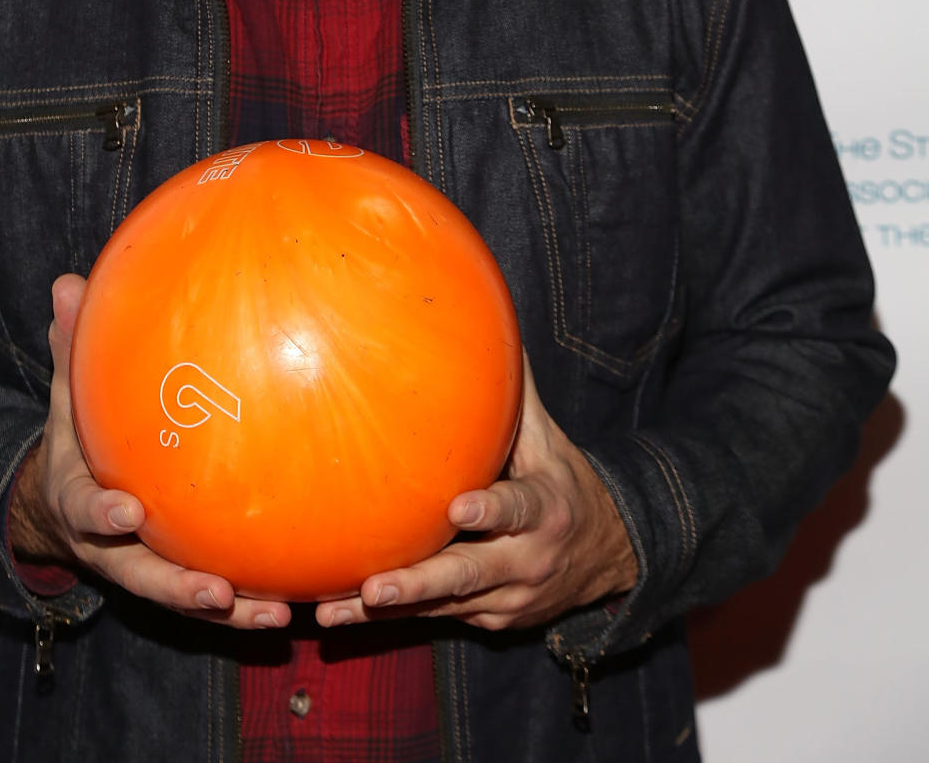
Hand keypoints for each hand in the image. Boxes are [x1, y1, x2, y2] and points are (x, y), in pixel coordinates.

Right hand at [9, 274, 291, 631]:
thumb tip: (68, 283)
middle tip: (215, 592)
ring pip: (186, 598)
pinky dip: (251, 604)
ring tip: (274, 615)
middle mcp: (115, 550)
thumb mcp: (65, 399)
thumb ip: (71, 349)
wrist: (65, 507)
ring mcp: (149, 570)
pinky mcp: (180, 577)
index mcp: (82, 505)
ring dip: (229, 612)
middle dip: (179, 589)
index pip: (87, 512)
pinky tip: (297, 604)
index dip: (103, 514)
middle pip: (144, 578)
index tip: (128, 510)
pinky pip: (218, 596)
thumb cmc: (77, 442)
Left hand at [315, 351, 636, 632]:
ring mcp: (506, 599)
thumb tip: (492, 323)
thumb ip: (515, 393)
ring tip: (334, 610)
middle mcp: (525, 562)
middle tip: (375, 587)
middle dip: (419, 584)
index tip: (458, 509)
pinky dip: (389, 621)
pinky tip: (340, 615)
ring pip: (441, 606)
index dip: (489, 513)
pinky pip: (435, 619)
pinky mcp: (487, 622)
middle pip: (467, 576)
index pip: (516, 510)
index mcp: (543, 510)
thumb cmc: (563, 480)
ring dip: (388, 612)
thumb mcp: (549, 440)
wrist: (609, 556)